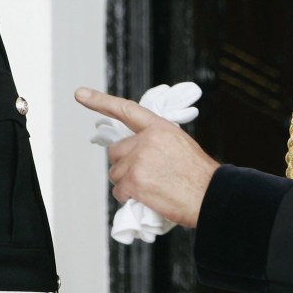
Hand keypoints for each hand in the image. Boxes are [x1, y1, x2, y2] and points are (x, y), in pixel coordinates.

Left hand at [75, 87, 219, 227]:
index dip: (100, 100)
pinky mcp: (134, 182)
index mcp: (159, 128)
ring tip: (150, 188)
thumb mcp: (180, 145)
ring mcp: (139, 161)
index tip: (81, 94)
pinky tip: (146, 198)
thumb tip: (138, 153)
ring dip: (127, 183)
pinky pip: (118, 190)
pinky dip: (128, 197)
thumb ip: (156, 142)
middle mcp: (146, 141)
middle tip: (143, 176)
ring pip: (116, 173)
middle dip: (124, 164)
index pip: (126, 110)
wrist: (211, 196)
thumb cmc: (200, 176)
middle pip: (116, 151)